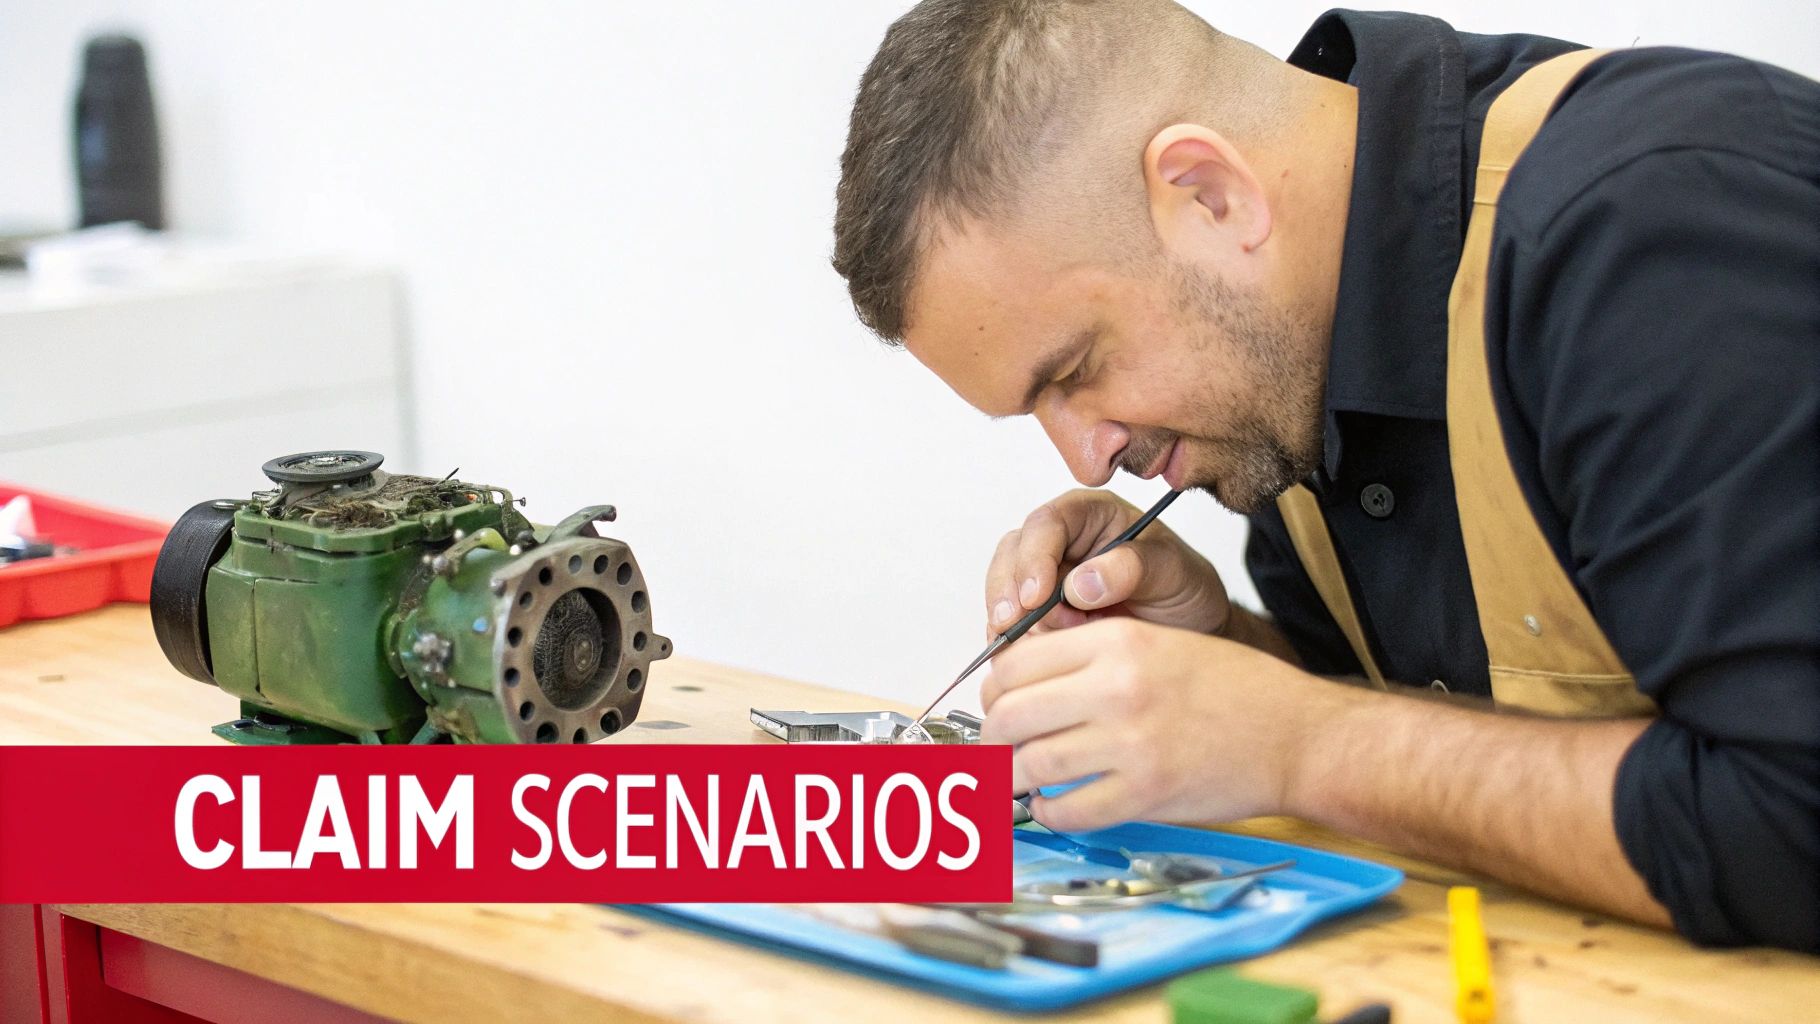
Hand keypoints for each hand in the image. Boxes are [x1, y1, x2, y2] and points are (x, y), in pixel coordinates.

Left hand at [980, 617, 1342, 830]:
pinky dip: (1050, 812)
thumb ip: (1093, 658)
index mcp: (1118, 641)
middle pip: (1008, 714)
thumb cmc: (1236, 689)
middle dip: (992, 737)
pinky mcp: (1144, 794)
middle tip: (998, 748)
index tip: (1000, 705)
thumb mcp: (1160, 642)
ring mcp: (1130, 743)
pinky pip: (1066, 810)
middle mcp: (1117, 687)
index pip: (1014, 663)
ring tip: (1020, 780)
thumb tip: (1023, 684)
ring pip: (1028, 764)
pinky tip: (1057, 804)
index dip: (995, 689)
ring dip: (1012, 780)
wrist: (1296, 735)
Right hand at [984, 489, 1228, 638]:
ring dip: (1013, 618)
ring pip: (1005, 588)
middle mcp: (1063, 540)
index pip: (1047, 523)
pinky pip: (1011, 621)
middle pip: (1013, 552)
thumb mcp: (1173, 571)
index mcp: (1092, 514)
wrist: (1190, 628)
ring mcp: (1048, 576)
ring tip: (1043, 642)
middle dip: (1009, 591)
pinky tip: (1023, 655)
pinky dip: (1012, 639)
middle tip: (1014, 625)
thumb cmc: (1184, 587)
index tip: (1037, 596)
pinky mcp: (1040, 611)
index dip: (1034, 557)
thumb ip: (1131, 568)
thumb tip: (1079, 584)